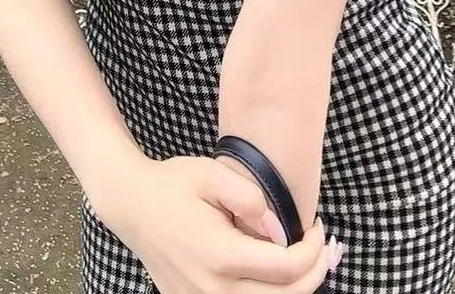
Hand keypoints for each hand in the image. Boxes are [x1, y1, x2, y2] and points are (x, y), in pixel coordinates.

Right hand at [112, 155, 332, 293]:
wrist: (130, 206)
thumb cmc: (172, 184)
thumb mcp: (212, 174)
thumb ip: (251, 199)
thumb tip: (280, 229)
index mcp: (221, 255)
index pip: (288, 269)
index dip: (314, 250)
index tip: (318, 226)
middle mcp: (214, 289)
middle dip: (315, 273)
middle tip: (323, 247)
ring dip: (295, 288)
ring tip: (307, 261)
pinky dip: (269, 293)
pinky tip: (277, 272)